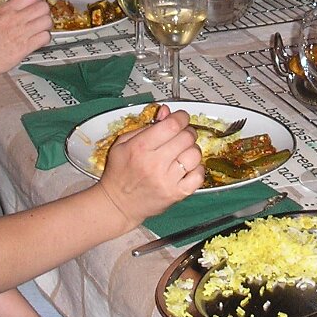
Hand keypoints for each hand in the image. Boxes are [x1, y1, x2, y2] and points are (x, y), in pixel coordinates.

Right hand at [0, 0, 52, 76]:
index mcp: (6, 10)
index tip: (33, 3)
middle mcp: (16, 20)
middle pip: (43, 7)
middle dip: (43, 10)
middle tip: (39, 15)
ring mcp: (22, 34)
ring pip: (47, 22)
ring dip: (46, 24)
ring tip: (40, 27)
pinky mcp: (25, 48)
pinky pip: (45, 38)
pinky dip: (45, 37)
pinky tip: (38, 38)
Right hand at [98, 105, 202, 224]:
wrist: (118, 204)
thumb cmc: (119, 173)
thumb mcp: (123, 144)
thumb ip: (146, 126)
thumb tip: (166, 112)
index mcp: (140, 148)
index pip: (172, 125)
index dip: (181, 117)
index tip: (181, 118)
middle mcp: (155, 163)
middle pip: (186, 137)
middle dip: (187, 132)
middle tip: (182, 135)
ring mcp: (167, 180)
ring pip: (195, 155)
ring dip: (192, 149)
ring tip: (183, 152)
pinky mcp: (176, 194)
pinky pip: (199, 176)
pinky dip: (197, 169)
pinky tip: (187, 168)